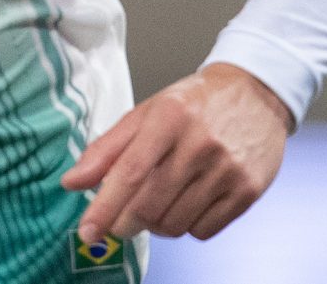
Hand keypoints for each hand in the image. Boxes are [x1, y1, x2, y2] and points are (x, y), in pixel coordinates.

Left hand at [62, 62, 291, 244]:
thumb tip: (72, 183)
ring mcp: (227, 170)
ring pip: (176, 224)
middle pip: (150, 205)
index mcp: (168, 119)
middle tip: (119, 220)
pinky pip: (205, 231)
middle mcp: (200, 145)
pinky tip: (185, 205)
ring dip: (156, 225)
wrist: (255, 94)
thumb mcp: (145, 114)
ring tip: (155, 205)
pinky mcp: (249, 191)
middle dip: (126, 222)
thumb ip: (106, 149)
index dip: (105, 207)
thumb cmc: (193, 104)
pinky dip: (187, 227)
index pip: (130, 173)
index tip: (87, 231)